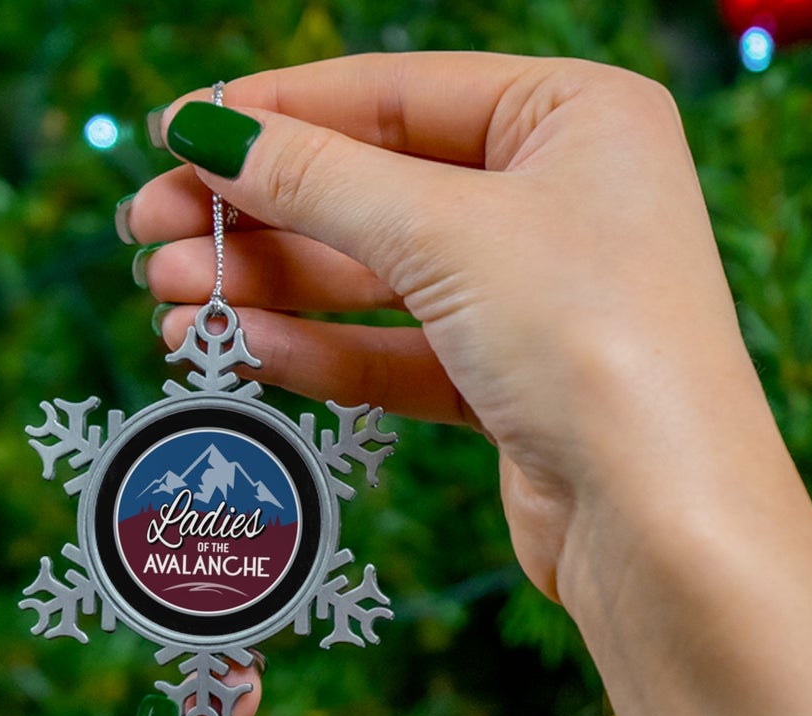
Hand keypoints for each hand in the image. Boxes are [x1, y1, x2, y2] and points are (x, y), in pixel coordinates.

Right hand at [127, 53, 775, 603]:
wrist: (663, 526)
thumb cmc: (591, 343)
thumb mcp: (444, 233)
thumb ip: (317, 180)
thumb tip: (206, 130)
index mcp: (576, 116)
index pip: (395, 94)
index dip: (276, 113)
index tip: (172, 133)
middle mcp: (562, 199)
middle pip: (376, 189)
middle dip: (259, 215)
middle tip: (148, 236)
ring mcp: (538, 298)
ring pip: (379, 280)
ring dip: (273, 289)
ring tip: (170, 303)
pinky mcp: (514, 388)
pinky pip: (400, 354)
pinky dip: (324, 352)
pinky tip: (244, 351)